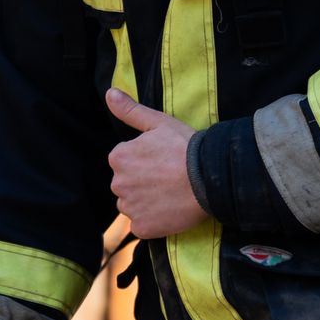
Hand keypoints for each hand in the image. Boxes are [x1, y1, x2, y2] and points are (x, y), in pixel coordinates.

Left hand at [105, 88, 208, 237]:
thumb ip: (130, 110)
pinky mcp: (143, 228)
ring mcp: (130, 208)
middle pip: (127, 184)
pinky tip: (170, 210)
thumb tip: (109, 92)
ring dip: (146, 202)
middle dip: (142, 182)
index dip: (145, 161)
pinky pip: (142, 225)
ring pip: (133, 205)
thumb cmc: (186, 147)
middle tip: (168, 177)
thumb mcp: (159, 122)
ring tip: (170, 194)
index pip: (124, 161)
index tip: (163, 161)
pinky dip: (153, 221)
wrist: (210, 177)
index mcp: (118, 157)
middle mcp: (118, 184)